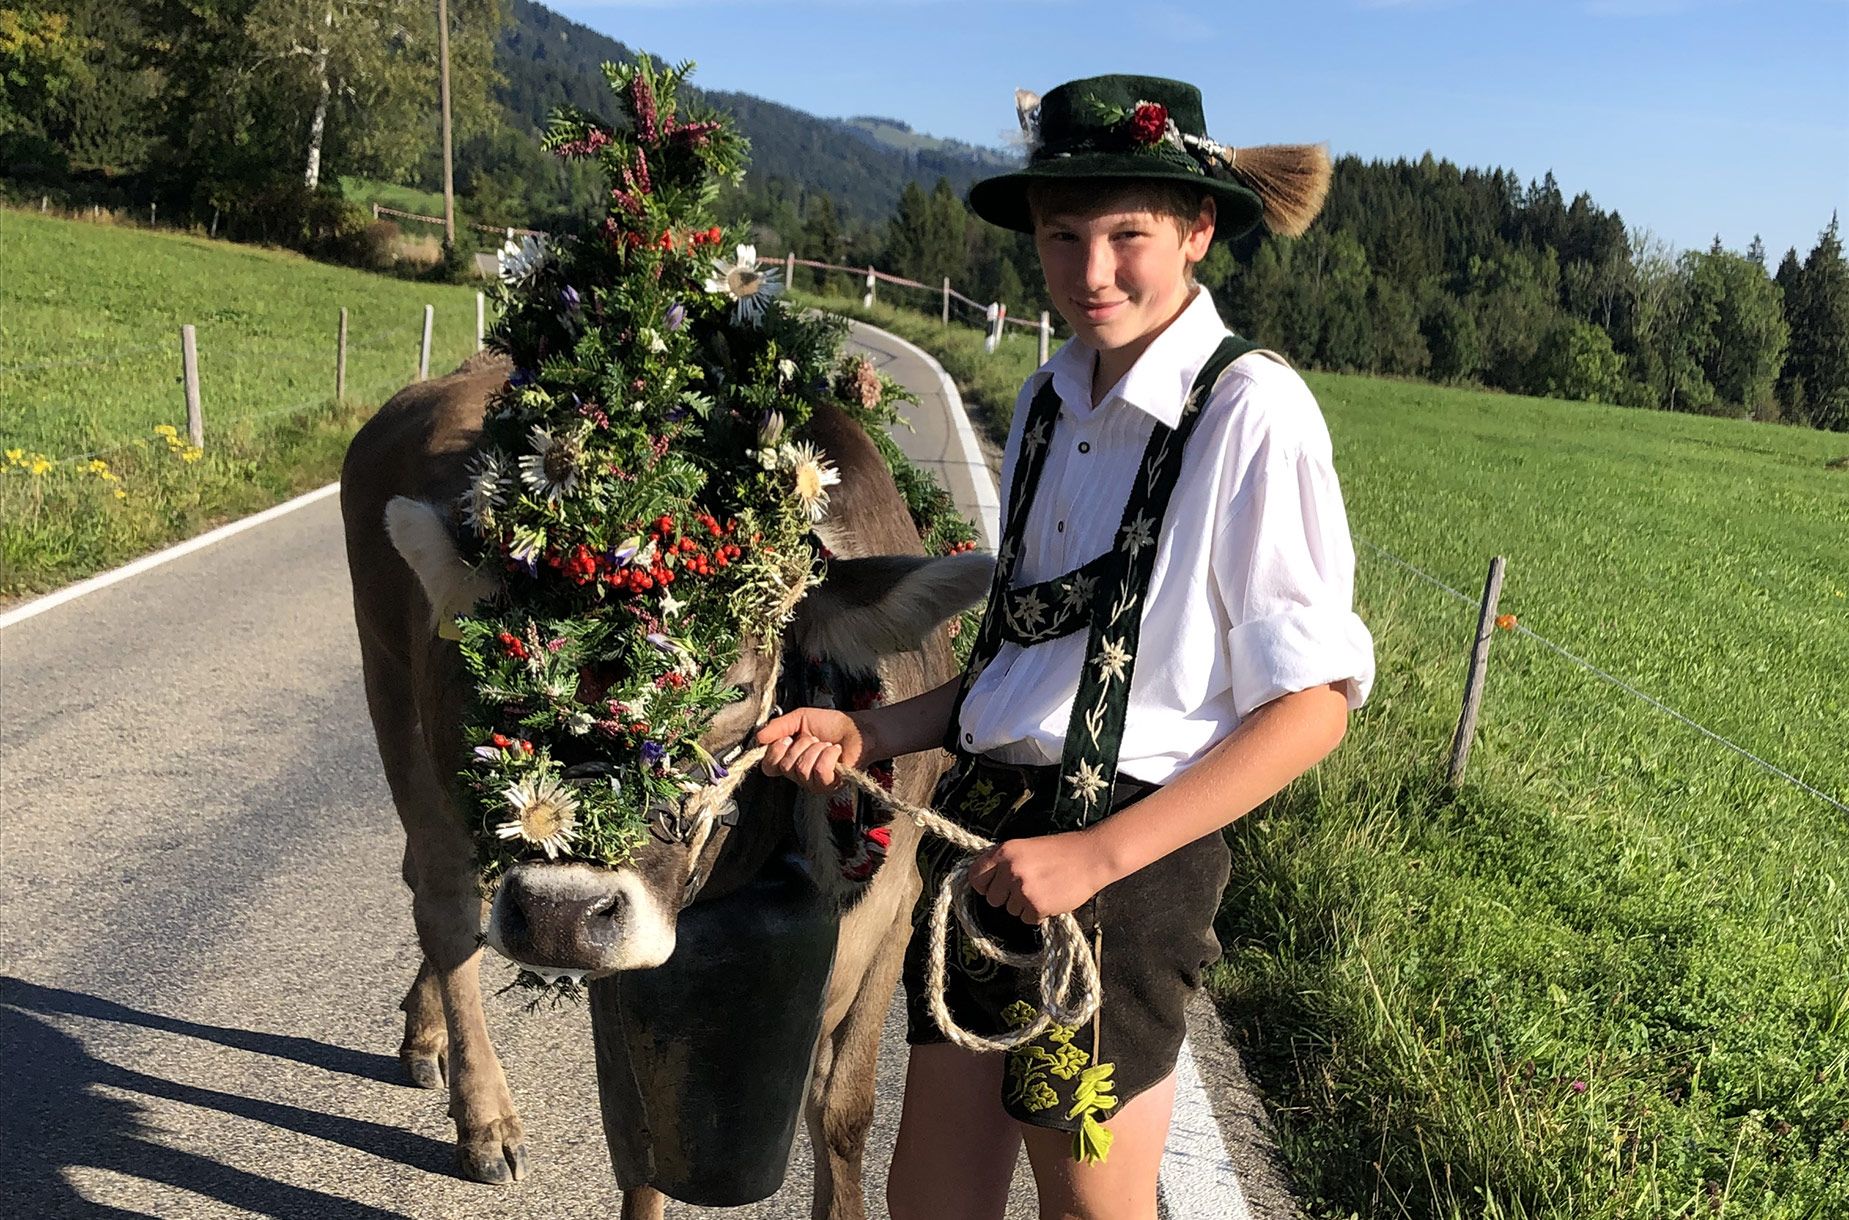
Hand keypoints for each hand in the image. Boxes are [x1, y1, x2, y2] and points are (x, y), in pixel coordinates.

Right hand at [756, 707, 867, 792]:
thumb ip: (778, 726)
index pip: (768, 767)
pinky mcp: (830, 786)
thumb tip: (758, 737)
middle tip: (815, 739)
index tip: (787, 738)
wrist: (858, 729)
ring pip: (802, 767)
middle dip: (801, 745)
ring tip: (827, 745)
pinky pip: (820, 771)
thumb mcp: (800, 718)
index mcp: (788, 760)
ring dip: (817, 748)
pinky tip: (836, 752)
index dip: (774, 752)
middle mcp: (799, 775)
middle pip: (785, 766)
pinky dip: (829, 755)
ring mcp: (814, 783)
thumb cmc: (831, 725)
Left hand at [965, 832, 1114, 925]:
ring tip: (1045, 888)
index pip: (975, 876)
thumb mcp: (1025, 848)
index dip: (984, 885)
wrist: (1091, 857)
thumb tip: (985, 882)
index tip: (993, 887)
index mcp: (1004, 852)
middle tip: (1029, 887)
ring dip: (1025, 906)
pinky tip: (1052, 898)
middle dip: (1007, 898)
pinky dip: (1039, 914)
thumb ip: (1005, 863)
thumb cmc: (1061, 851)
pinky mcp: (1036, 906)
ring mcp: (1022, 889)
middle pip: (992, 899)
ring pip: (1011, 911)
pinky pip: (1028, 919)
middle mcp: (1009, 870)